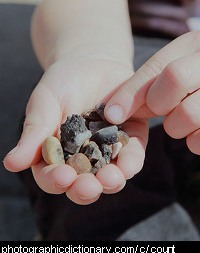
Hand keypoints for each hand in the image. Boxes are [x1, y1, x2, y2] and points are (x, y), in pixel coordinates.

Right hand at [4, 54, 147, 204]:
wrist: (94, 63)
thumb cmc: (64, 82)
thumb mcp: (46, 102)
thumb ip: (35, 132)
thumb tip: (11, 163)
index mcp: (59, 154)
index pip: (53, 176)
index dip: (55, 180)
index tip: (61, 176)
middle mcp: (85, 158)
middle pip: (83, 184)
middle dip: (85, 189)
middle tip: (88, 187)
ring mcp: (109, 151)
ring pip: (111, 175)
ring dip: (112, 181)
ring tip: (111, 179)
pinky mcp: (132, 139)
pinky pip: (134, 155)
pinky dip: (132, 161)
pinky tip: (129, 164)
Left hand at [105, 30, 199, 155]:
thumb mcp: (178, 70)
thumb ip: (146, 87)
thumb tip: (112, 113)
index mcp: (197, 43)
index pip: (157, 67)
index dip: (130, 93)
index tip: (112, 115)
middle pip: (175, 80)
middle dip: (158, 105)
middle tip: (162, 111)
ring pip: (190, 114)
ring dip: (175, 128)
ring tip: (180, 123)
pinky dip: (195, 143)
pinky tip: (196, 136)